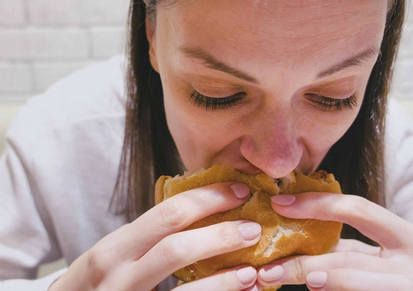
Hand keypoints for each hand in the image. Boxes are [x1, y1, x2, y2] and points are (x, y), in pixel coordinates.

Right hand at [49, 183, 260, 290]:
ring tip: (252, 270)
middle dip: (221, 234)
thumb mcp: (115, 253)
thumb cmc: (98, 283)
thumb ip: (150, 236)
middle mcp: (117, 274)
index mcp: (114, 247)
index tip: (239, 192)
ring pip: (185, 288)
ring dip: (225, 279)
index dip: (209, 199)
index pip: (168, 213)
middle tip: (253, 227)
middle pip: (177, 247)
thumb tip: (203, 211)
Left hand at [257, 192, 412, 289]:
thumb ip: (346, 250)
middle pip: (347, 257)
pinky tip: (312, 288)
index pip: (357, 209)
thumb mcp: (377, 261)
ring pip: (349, 278)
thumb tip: (294, 238)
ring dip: (310, 277)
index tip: (280, 204)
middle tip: (267, 266)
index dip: (316, 203)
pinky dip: (330, 290)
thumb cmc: (397, 283)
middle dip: (301, 262)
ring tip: (278, 276)